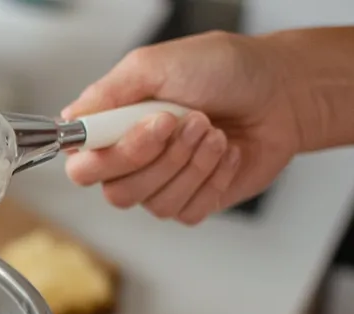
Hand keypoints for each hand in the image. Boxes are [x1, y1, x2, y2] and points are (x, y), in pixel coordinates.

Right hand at [61, 31, 301, 224]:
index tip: (151, 124)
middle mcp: (131, 162)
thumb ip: (109, 91)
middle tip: (188, 121)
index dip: (110, 157)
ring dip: (191, 162)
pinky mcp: (193, 202)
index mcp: (113, 129)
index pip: (81, 167)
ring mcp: (161, 185)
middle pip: (115, 192)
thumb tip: (72, 117)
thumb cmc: (225, 70)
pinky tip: (225, 151)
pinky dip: (212, 177)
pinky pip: (187, 210)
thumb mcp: (159, 63)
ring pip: (154, 202)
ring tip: (213, 130)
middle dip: (160, 158)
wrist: (282, 89)